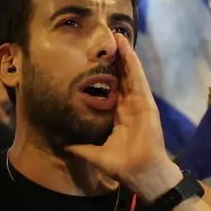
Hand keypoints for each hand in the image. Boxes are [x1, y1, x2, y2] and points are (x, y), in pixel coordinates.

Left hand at [64, 33, 179, 200]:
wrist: (141, 174)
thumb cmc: (122, 165)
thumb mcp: (95, 154)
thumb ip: (81, 148)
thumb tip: (63, 146)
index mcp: (118, 114)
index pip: (110, 88)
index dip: (104, 73)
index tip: (94, 58)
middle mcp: (129, 105)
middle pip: (121, 76)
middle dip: (114, 58)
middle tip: (105, 38)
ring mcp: (139, 102)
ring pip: (130, 73)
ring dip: (124, 54)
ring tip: (116, 36)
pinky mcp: (146, 103)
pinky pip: (138, 79)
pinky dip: (133, 63)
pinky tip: (127, 49)